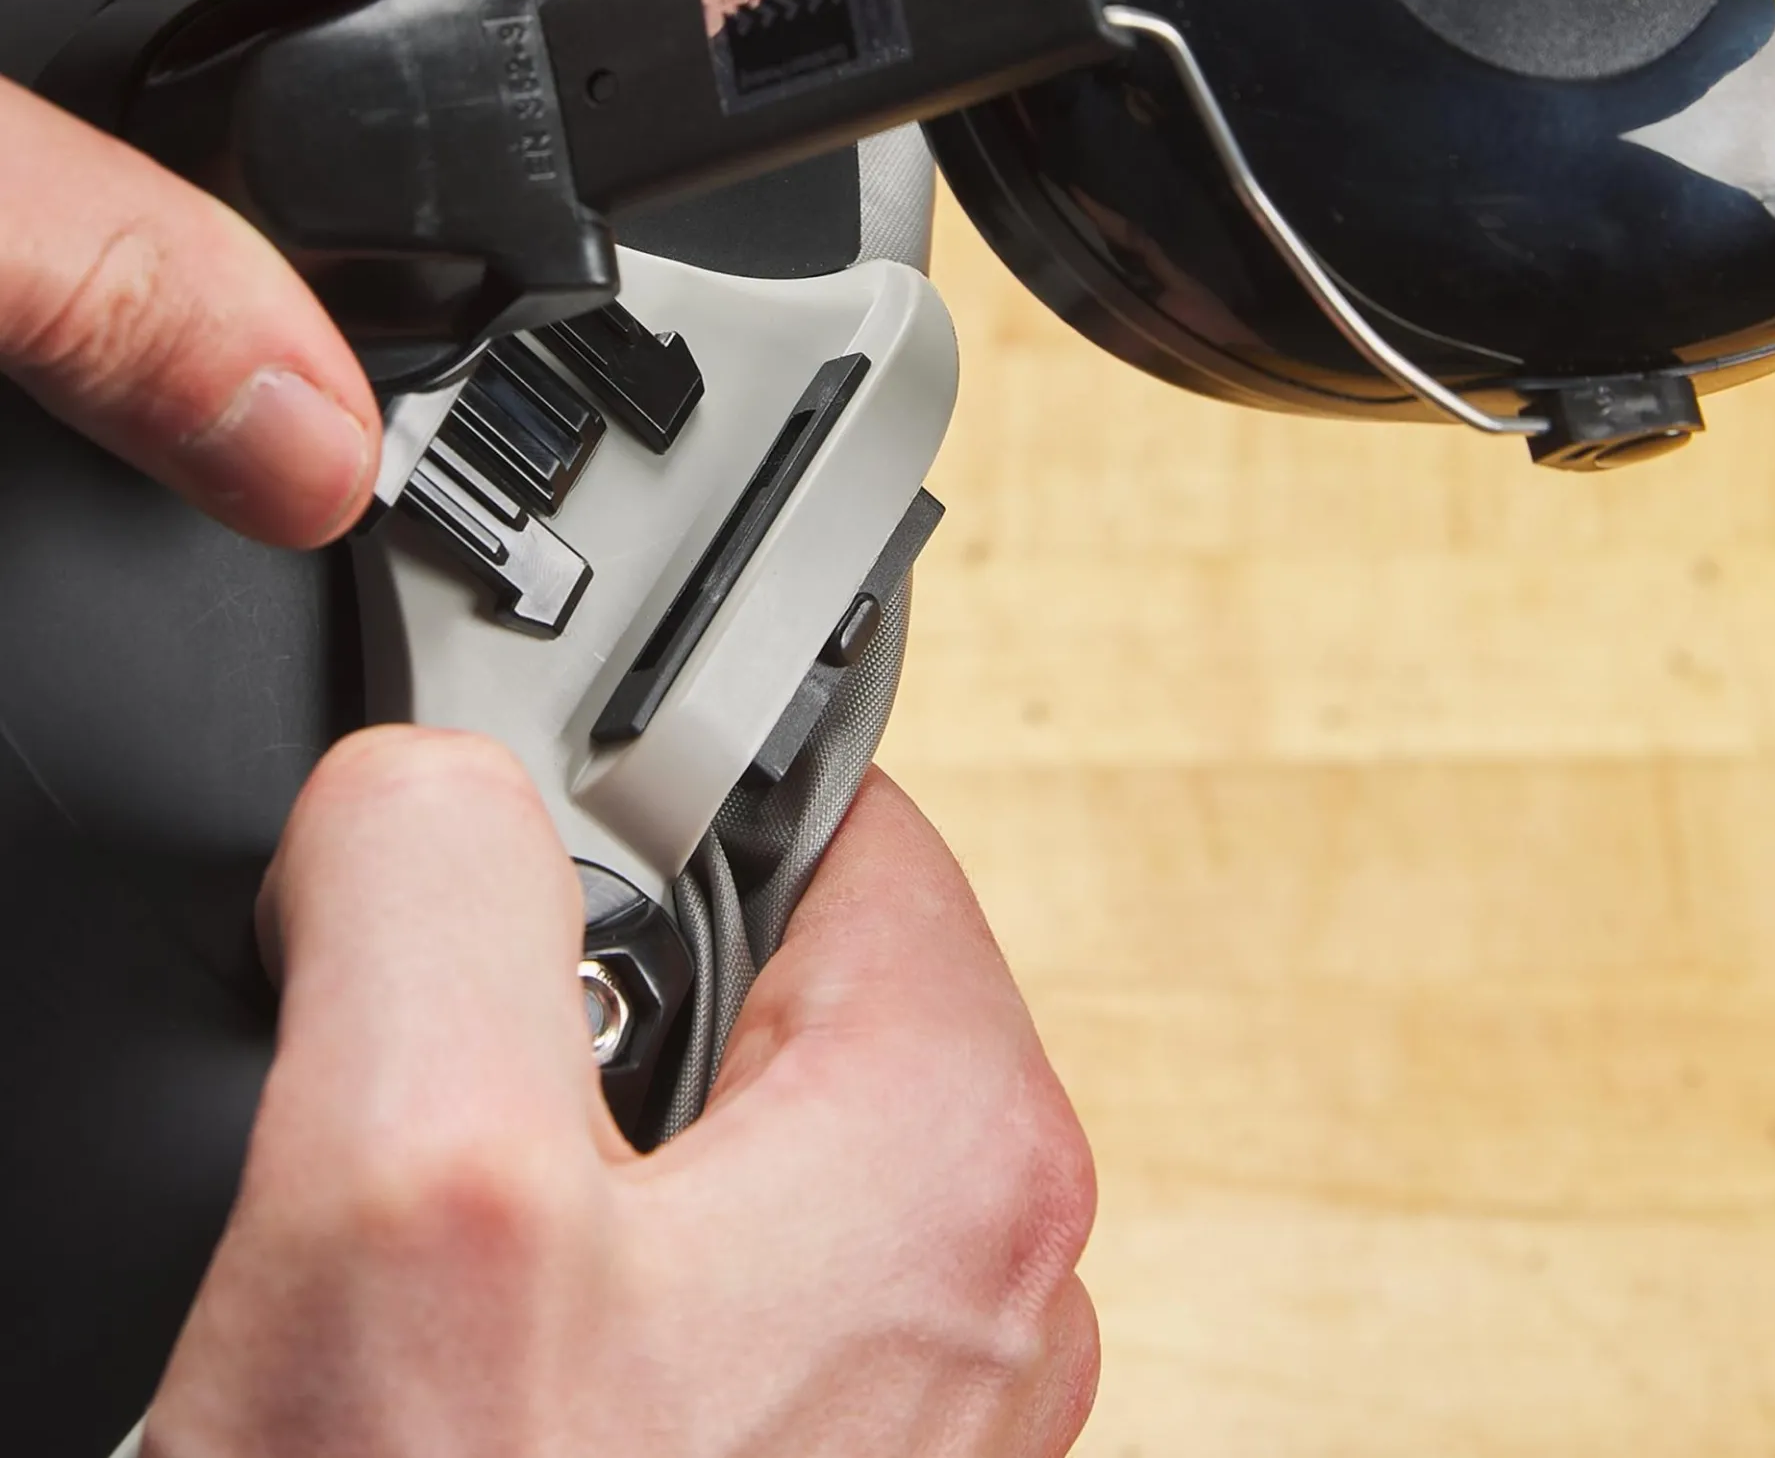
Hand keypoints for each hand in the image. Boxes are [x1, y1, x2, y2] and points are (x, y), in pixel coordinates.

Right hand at [142, 732, 1100, 1456]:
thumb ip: (439, 880)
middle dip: (589, 1002)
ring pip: (713, 1126)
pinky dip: (583, 1284)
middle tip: (466, 1131)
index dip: (647, 801)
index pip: (832, 812)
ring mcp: (907, 1378)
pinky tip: (492, 1382)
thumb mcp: (410, 1173)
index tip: (522, 860)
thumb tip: (433, 774)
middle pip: (766, 971)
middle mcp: (981, 1258)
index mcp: (963, 1132)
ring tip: (470, 1285)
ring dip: (566, 1159)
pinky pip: (700, 1279)